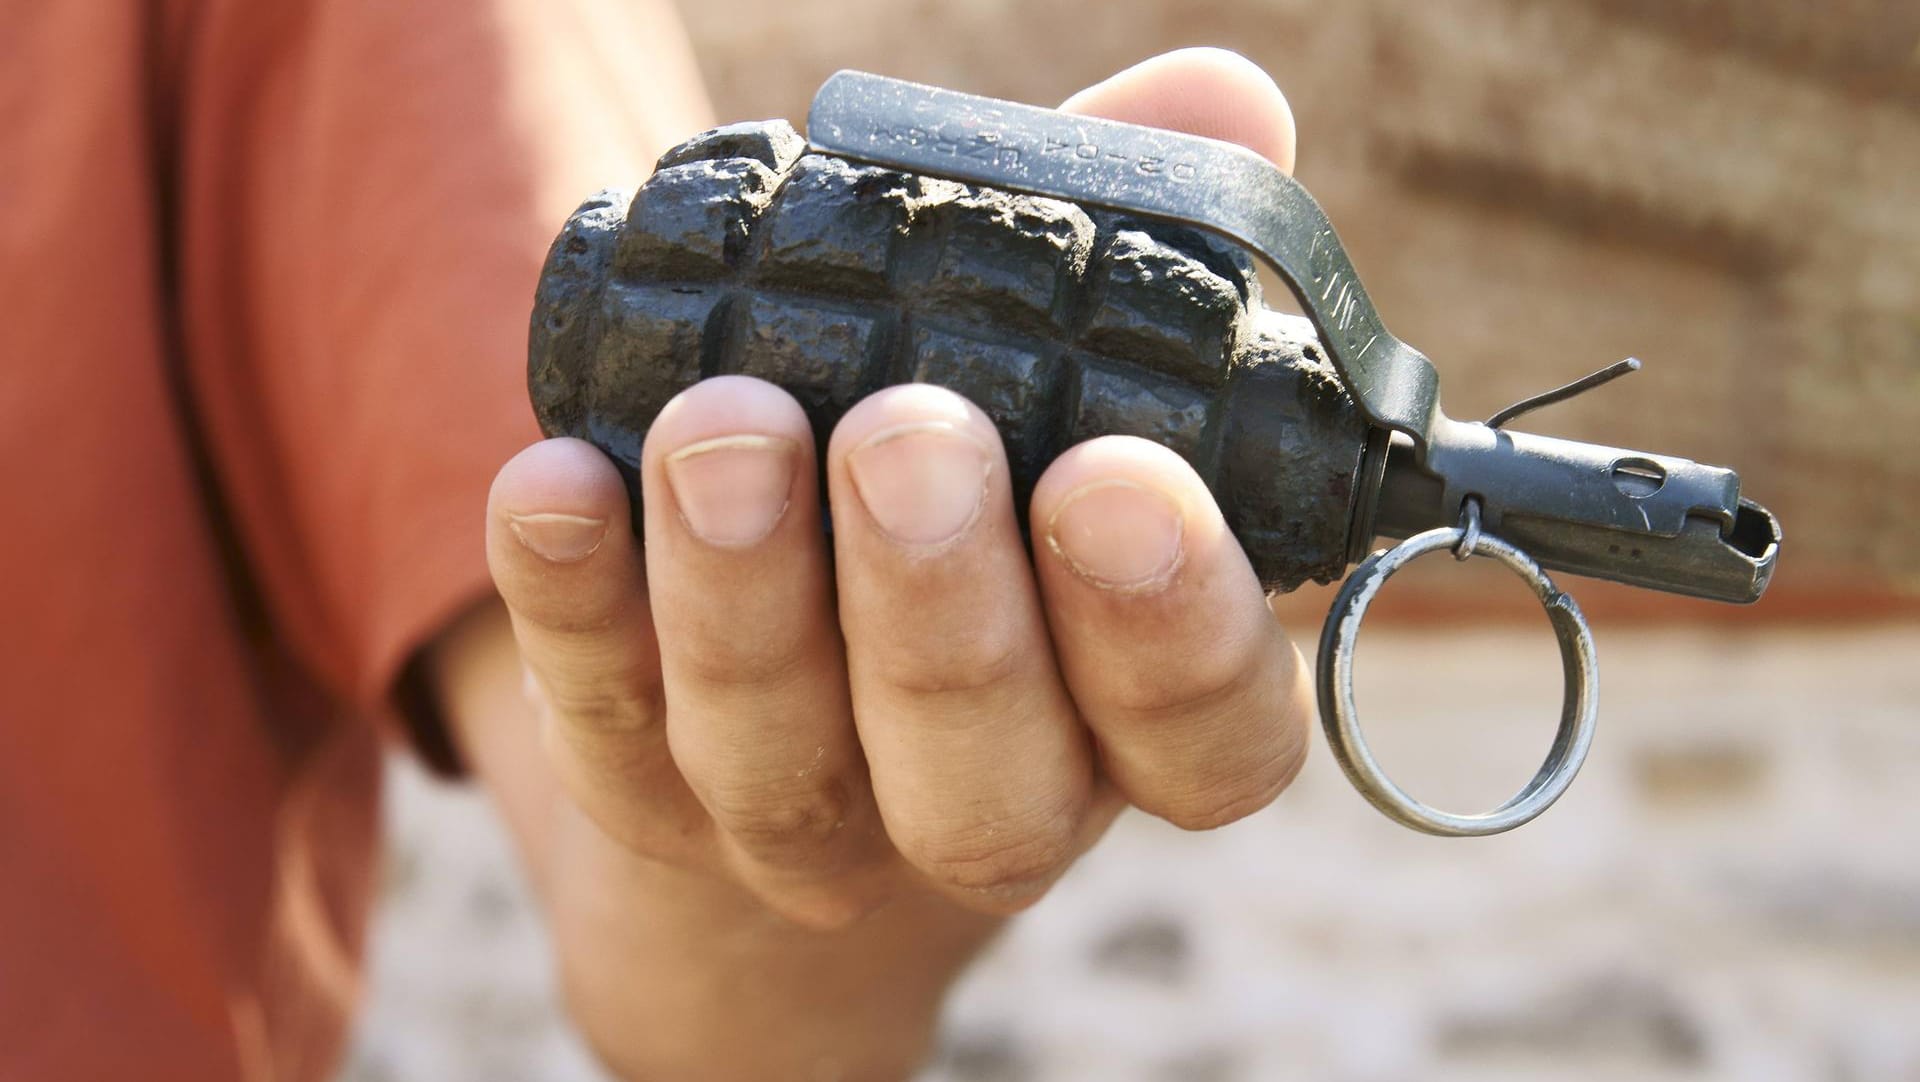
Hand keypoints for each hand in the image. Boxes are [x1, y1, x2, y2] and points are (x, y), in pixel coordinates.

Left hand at [441, 47, 1311, 1081]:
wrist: (809, 659)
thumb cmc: (988, 477)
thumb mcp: (1069, 368)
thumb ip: (1144, 249)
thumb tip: (1223, 105)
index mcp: (1138, 718)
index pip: (1207, 728)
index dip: (1175, 627)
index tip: (1115, 477)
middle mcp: (990, 802)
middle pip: (987, 790)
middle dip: (942, 614)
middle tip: (907, 439)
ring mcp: (811, 819)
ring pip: (783, 762)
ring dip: (749, 598)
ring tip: (725, 424)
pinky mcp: (647, 794)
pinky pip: (605, 724)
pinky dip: (579, 602)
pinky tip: (559, 482)